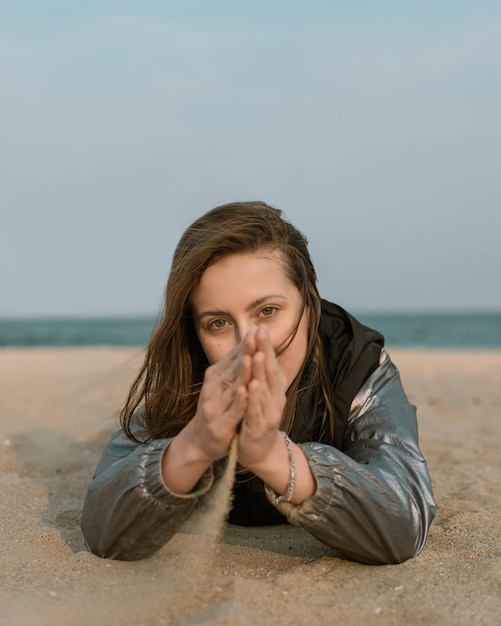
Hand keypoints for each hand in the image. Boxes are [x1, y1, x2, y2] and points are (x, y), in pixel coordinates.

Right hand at [184, 335, 252, 462]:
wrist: (200, 441)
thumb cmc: (217, 407)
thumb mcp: (223, 384)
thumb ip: (235, 365)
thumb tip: (249, 338)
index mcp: (215, 376)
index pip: (233, 356)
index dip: (246, 342)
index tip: (258, 327)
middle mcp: (212, 388)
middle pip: (233, 367)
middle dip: (246, 350)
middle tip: (257, 334)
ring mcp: (214, 405)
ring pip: (232, 387)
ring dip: (243, 372)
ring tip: (253, 356)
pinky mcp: (219, 423)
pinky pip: (232, 410)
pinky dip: (239, 400)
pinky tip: (246, 390)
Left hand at [237, 325, 286, 470]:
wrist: (261, 451)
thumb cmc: (258, 418)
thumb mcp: (261, 393)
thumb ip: (262, 373)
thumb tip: (261, 350)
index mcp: (274, 388)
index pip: (269, 362)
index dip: (265, 344)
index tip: (260, 325)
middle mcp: (275, 397)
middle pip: (269, 370)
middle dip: (264, 350)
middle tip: (261, 331)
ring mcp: (269, 411)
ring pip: (264, 388)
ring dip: (260, 370)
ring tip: (256, 353)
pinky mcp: (260, 426)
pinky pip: (256, 409)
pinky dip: (254, 397)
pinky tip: (251, 385)